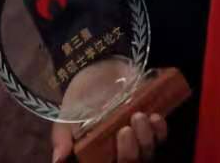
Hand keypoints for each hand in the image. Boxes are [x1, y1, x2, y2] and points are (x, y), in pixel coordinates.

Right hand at [49, 58, 167, 161]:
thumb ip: (62, 137)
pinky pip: (161, 136)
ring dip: (146, 138)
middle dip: (131, 152)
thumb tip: (58, 160)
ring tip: (139, 116)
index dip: (120, 159)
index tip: (115, 140)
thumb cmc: (81, 95)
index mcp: (102, 153)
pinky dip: (160, 130)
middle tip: (125, 130)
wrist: (99, 65)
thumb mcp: (67, 115)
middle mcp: (123, 150)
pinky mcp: (152, 125)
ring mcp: (139, 138)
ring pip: (149, 152)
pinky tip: (154, 117)